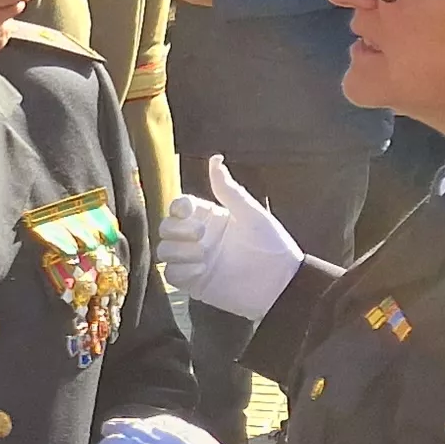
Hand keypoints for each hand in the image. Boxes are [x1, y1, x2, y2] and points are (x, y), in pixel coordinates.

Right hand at [158, 153, 304, 321]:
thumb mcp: (251, 214)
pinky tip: (202, 271)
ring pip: (164, 250)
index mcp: (212, 218)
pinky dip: (181, 271)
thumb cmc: (272, 246)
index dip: (178, 207)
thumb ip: (228, 190)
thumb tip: (215, 158)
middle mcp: (199, 238)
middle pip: (166, 227)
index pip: (180, 206)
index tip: (189, 211)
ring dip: (178, 252)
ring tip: (204, 258)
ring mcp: (194, 260)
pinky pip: (170, 274)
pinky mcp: (193, 282)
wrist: (280, 285)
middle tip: (201, 236)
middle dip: (176, 230)